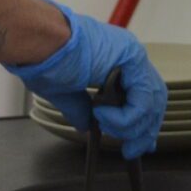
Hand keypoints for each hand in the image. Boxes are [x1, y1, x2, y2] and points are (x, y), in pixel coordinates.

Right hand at [7, 0, 168, 158]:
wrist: (37, 40)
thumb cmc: (43, 58)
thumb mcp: (66, 93)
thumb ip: (81, 109)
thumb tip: (85, 125)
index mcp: (113, 60)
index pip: (142, 95)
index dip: (143, 121)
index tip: (139, 143)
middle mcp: (127, 55)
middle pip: (154, 99)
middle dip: (144, 129)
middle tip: (131, 149)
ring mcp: (132, 54)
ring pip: (152, 100)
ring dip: (132, 125)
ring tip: (109, 129)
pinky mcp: (132, 56)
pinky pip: (143, 98)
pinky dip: (126, 116)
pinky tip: (104, 116)